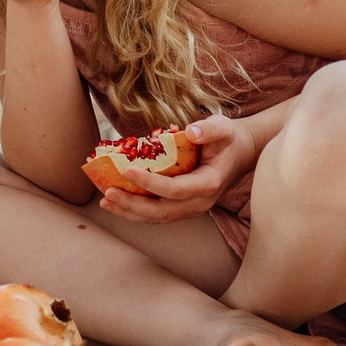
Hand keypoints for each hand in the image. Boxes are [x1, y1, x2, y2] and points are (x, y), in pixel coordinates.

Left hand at [93, 114, 253, 223]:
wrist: (240, 153)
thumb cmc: (228, 138)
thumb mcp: (223, 128)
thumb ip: (208, 129)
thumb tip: (190, 131)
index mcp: (208, 184)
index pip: (174, 190)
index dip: (149, 182)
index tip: (126, 169)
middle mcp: (200, 202)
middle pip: (162, 212)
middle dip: (132, 205)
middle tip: (107, 192)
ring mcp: (191, 208)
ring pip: (157, 218)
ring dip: (129, 212)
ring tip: (105, 201)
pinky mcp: (183, 208)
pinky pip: (157, 214)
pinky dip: (135, 211)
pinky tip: (117, 203)